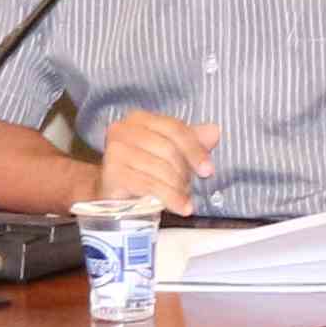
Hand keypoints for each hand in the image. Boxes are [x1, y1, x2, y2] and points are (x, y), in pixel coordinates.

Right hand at [91, 110, 219, 214]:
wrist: (112, 193)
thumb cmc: (143, 169)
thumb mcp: (170, 153)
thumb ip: (192, 141)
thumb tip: (214, 131)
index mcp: (139, 119)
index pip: (174, 128)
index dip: (195, 150)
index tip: (208, 170)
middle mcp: (122, 130)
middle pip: (167, 149)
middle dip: (184, 172)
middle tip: (189, 187)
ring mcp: (114, 151)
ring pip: (160, 168)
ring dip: (178, 187)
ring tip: (183, 198)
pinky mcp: (111, 173)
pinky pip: (149, 185)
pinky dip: (169, 198)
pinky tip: (180, 207)